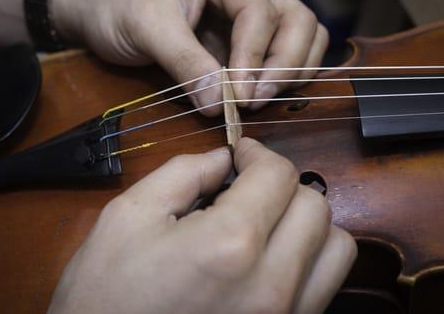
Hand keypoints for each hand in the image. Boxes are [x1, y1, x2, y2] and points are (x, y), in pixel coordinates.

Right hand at [47, 138, 355, 313]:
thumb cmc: (106, 289)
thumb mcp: (129, 216)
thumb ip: (184, 173)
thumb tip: (223, 159)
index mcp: (230, 244)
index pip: (278, 176)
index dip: (257, 153)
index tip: (238, 153)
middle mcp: (272, 284)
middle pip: (314, 206)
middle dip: (281, 183)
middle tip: (245, 184)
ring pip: (337, 247)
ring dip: (305, 220)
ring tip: (266, 220)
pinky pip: (326, 285)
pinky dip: (309, 257)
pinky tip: (271, 255)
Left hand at [52, 0, 328, 114]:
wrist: (99, 10)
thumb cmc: (117, 7)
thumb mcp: (146, 30)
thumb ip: (185, 64)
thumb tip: (221, 106)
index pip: (261, 11)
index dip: (257, 57)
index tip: (240, 96)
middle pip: (298, 19)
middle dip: (286, 64)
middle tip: (255, 102)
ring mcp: (247, 10)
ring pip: (300, 35)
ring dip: (289, 71)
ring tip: (256, 102)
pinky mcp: (242, 36)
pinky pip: (278, 54)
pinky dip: (278, 77)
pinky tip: (255, 97)